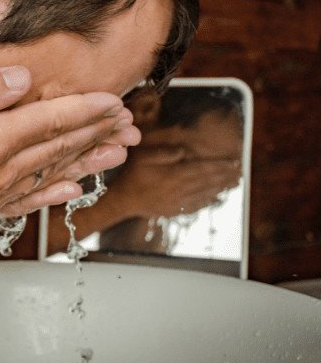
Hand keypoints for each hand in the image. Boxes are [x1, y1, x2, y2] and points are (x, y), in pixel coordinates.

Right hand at [0, 66, 139, 239]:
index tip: (115, 103)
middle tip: (128, 126)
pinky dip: (54, 194)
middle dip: (97, 134)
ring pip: (52, 174)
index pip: (51, 121)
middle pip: (59, 148)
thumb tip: (21, 81)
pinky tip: (72, 191)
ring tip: (117, 155)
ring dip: (88, 162)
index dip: (86, 110)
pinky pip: (28, 201)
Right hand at [108, 145, 240, 219]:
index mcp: (175, 175)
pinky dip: (209, 202)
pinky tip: (216, 199)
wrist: (122, 200)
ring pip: (205, 194)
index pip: (204, 169)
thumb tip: (184, 152)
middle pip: (208, 182)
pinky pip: (197, 206)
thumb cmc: (132, 175)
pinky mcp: (174, 210)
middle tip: (241, 172)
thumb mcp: (144, 157)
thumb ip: (165, 153)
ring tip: (235, 183)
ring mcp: (178, 202)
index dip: (221, 166)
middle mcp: (180, 190)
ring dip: (221, 188)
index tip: (236, 162)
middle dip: (226, 176)